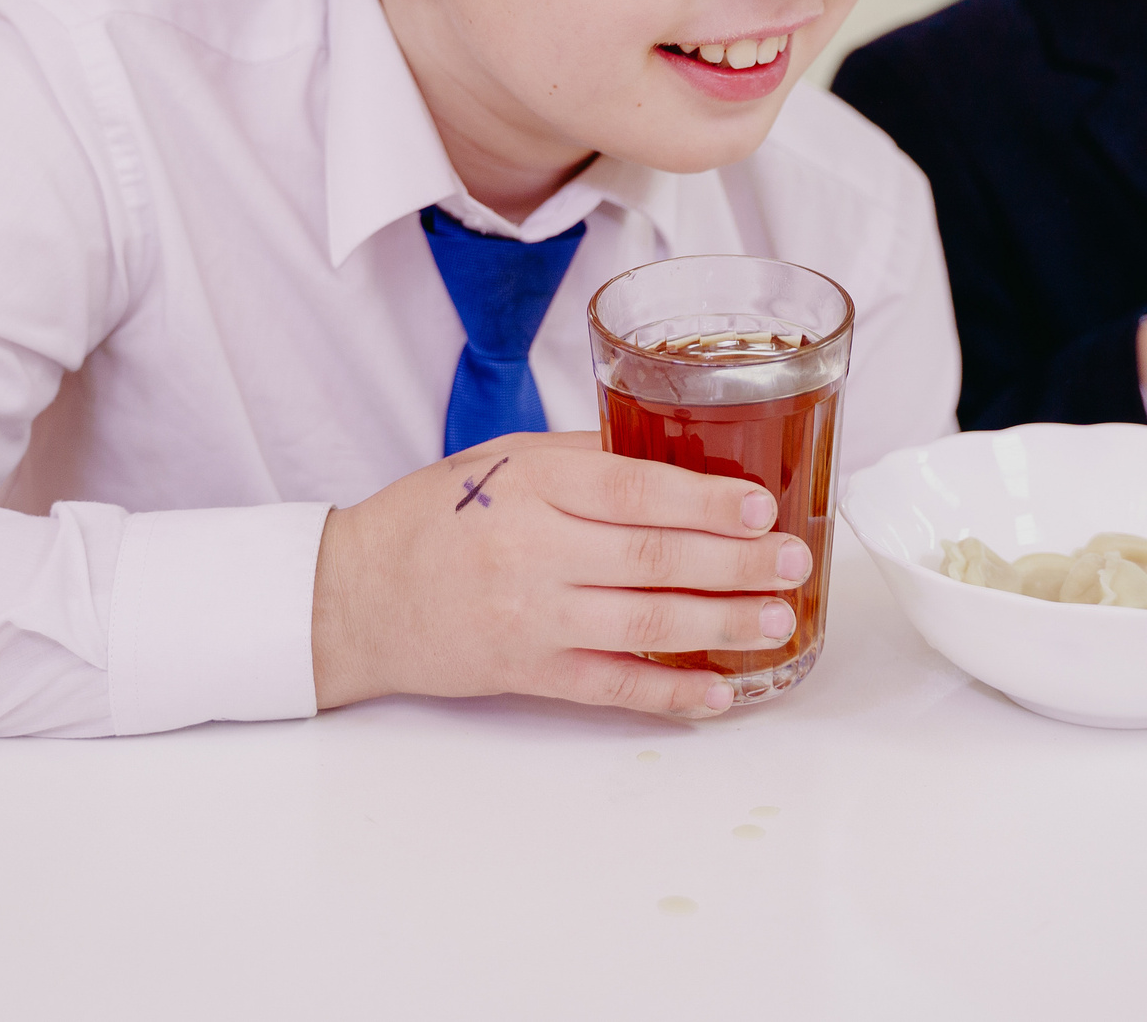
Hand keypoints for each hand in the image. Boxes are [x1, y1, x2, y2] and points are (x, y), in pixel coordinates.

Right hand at [308, 430, 810, 717]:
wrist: (354, 595)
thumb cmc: (432, 515)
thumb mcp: (502, 458)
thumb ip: (583, 454)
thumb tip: (675, 452)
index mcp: (530, 483)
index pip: (634, 490)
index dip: (705, 501)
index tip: (761, 505)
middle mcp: (532, 549)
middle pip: (653, 557)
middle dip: (735, 562)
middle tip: (793, 561)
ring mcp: (530, 617)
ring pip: (643, 624)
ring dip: (720, 624)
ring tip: (776, 619)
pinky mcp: (524, 672)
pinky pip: (610, 688)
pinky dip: (669, 694)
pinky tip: (718, 692)